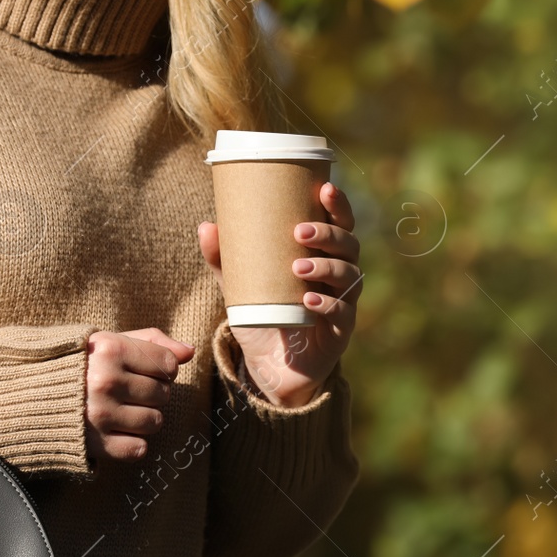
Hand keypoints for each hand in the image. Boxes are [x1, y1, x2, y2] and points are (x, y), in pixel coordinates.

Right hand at [84, 328, 194, 461]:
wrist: (27, 396)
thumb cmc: (78, 365)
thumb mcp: (109, 342)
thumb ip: (151, 341)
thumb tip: (189, 352)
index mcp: (109, 349)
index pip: (168, 364)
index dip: (161, 368)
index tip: (142, 371)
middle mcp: (105, 381)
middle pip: (163, 393)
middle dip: (151, 393)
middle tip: (127, 392)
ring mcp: (100, 414)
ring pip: (155, 421)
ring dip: (144, 418)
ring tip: (121, 410)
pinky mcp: (96, 443)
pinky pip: (139, 449)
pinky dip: (132, 443)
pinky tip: (116, 431)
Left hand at [198, 181, 360, 407]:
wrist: (271, 367)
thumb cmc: (263, 317)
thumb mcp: (239, 286)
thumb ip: (224, 259)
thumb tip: (206, 225)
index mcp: (323, 256)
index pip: (341, 224)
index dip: (338, 205)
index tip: (325, 188)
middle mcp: (340, 276)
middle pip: (349, 245)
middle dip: (329, 233)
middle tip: (298, 231)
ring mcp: (344, 303)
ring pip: (349, 276)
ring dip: (326, 266)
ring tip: (298, 266)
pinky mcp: (341, 332)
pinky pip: (343, 313)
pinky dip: (327, 303)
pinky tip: (309, 300)